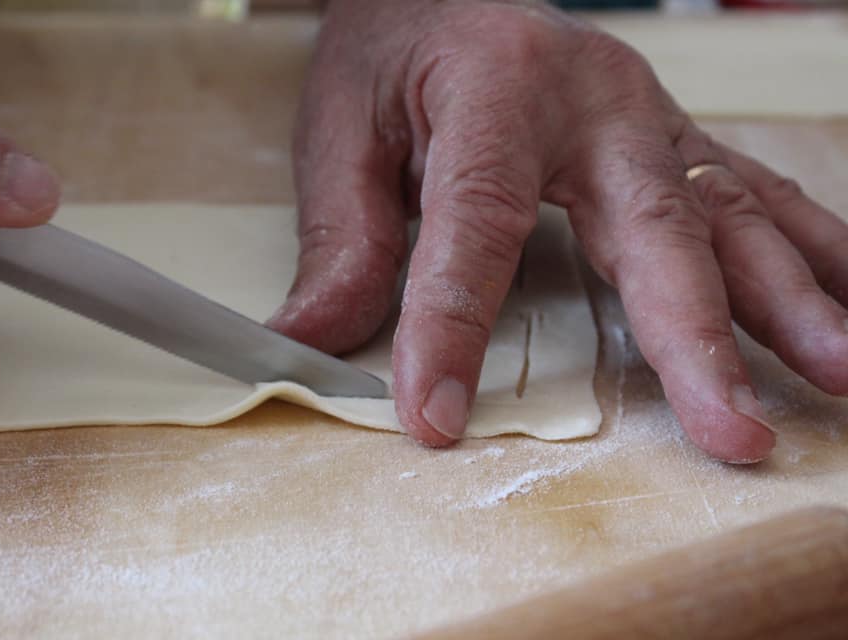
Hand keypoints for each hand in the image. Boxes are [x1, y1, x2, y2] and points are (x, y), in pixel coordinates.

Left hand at [269, 0, 847, 462]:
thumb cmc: (393, 51)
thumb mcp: (343, 130)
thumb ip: (341, 239)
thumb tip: (310, 344)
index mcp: (494, 89)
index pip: (477, 222)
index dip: (453, 325)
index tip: (434, 415)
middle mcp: (594, 100)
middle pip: (654, 225)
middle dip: (694, 337)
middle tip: (733, 431)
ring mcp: (649, 118)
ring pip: (732, 210)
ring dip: (788, 299)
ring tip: (834, 374)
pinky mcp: (672, 139)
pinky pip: (751, 192)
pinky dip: (807, 249)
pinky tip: (841, 302)